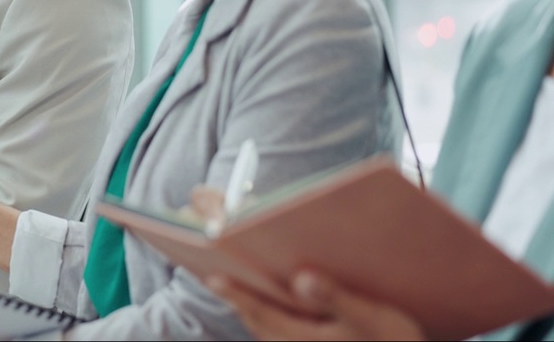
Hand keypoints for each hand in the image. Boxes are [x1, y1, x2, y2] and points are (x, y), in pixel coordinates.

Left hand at [208, 270, 426, 340]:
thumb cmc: (391, 341)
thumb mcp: (372, 318)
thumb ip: (336, 297)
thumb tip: (302, 277)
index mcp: (304, 338)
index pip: (261, 311)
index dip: (235, 292)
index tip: (212, 275)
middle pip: (252, 316)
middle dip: (231, 291)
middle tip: (208, 266)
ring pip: (259, 323)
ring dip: (243, 300)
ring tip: (225, 273)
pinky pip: (270, 327)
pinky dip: (259, 308)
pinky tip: (258, 292)